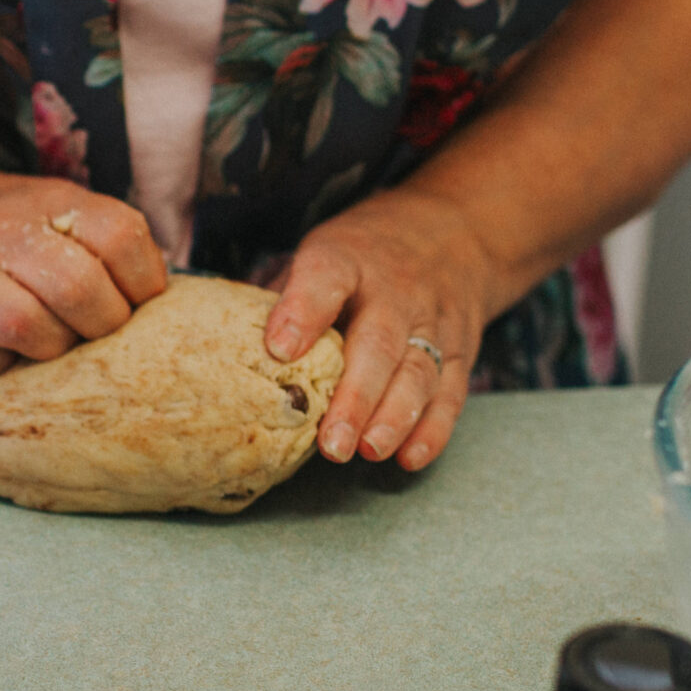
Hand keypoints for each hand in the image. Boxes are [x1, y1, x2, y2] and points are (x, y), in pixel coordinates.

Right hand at [0, 160, 169, 377]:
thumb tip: (171, 307)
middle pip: (78, 287)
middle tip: (94, 335)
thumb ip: (106, 246)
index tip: (136, 304)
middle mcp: (9, 231)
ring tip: (47, 346)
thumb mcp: (54, 211)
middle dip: (100, 326)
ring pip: (22, 323)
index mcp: (55, 203)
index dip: (142, 284)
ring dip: (47, 348)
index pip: (122, 238)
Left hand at [264, 187, 493, 471]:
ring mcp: (435, 321)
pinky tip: (409, 458)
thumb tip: (229, 349)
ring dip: (395, 417)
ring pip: (420, 372)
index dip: (303, 310)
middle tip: (331, 443)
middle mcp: (397, 289)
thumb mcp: (326, 251)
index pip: (327, 276)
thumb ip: (289, 297)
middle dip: (356, 396)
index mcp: (350, 257)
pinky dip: (433, 429)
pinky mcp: (462, 350)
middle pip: (379, 343)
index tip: (279, 349)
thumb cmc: (366, 255)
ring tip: (368, 451)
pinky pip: (451, 392)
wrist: (457, 231)